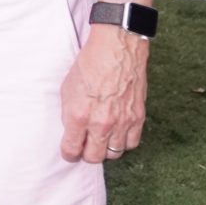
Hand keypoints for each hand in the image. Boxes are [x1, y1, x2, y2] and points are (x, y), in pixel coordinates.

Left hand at [60, 23, 148, 162]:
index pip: (71, 150)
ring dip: (106, 148)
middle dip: (86, 153)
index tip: (70, 151)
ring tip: (101, 138)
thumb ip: (69, 113)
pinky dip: (123, 142)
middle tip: (85, 146)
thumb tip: (72, 130)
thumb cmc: (90, 63)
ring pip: (114, 153)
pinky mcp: (138, 117)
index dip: (69, 153)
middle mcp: (101, 123)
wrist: (117, 47)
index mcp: (79, 115)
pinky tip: (118, 133)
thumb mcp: (67, 88)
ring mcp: (121, 121)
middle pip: (94, 157)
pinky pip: (131, 143)